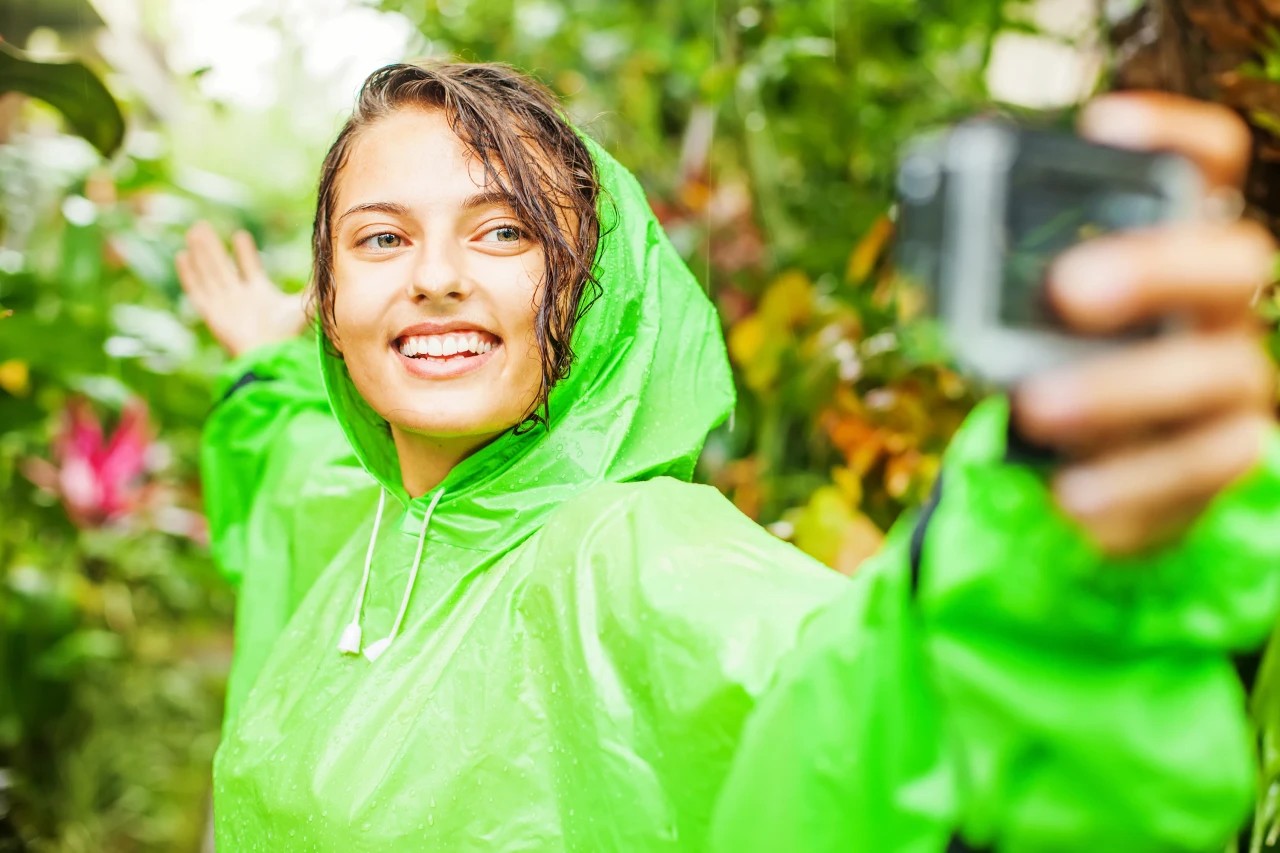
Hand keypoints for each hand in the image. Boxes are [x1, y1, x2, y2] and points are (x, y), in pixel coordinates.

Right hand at [175, 222, 307, 357]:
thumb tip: (331, 265)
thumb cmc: (285, 334)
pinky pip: (197, 290)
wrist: (267, 353)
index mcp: (261, 295)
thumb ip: (312, 287)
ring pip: (209, 273)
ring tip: (195, 230)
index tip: (240, 235)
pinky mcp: (211, 313)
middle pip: (223, 267)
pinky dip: (189, 274)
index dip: (244, 253)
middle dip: (213, 247)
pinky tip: (182, 256)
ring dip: (201, 252)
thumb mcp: (301, 304)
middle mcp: (240, 298)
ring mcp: (224, 305)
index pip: (249, 269)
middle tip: (204, 226)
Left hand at [1012, 92, 1276, 555]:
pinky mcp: (1219, 456)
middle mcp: (1220, 306)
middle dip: (1153, 269)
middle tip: (1065, 290)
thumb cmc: (1060, 369)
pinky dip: (1129, 482)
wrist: (1099, 472)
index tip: (1101, 127)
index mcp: (1179, 246)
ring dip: (1122, 388)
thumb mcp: (1029, 323)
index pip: (1208, 167)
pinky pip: (1198, 467)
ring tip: (1035, 405)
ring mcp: (1232, 381)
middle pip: (1232, 262)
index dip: (1170, 138)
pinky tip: (1068, 494)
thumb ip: (1003, 286)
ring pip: (1215, 374)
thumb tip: (930, 260)